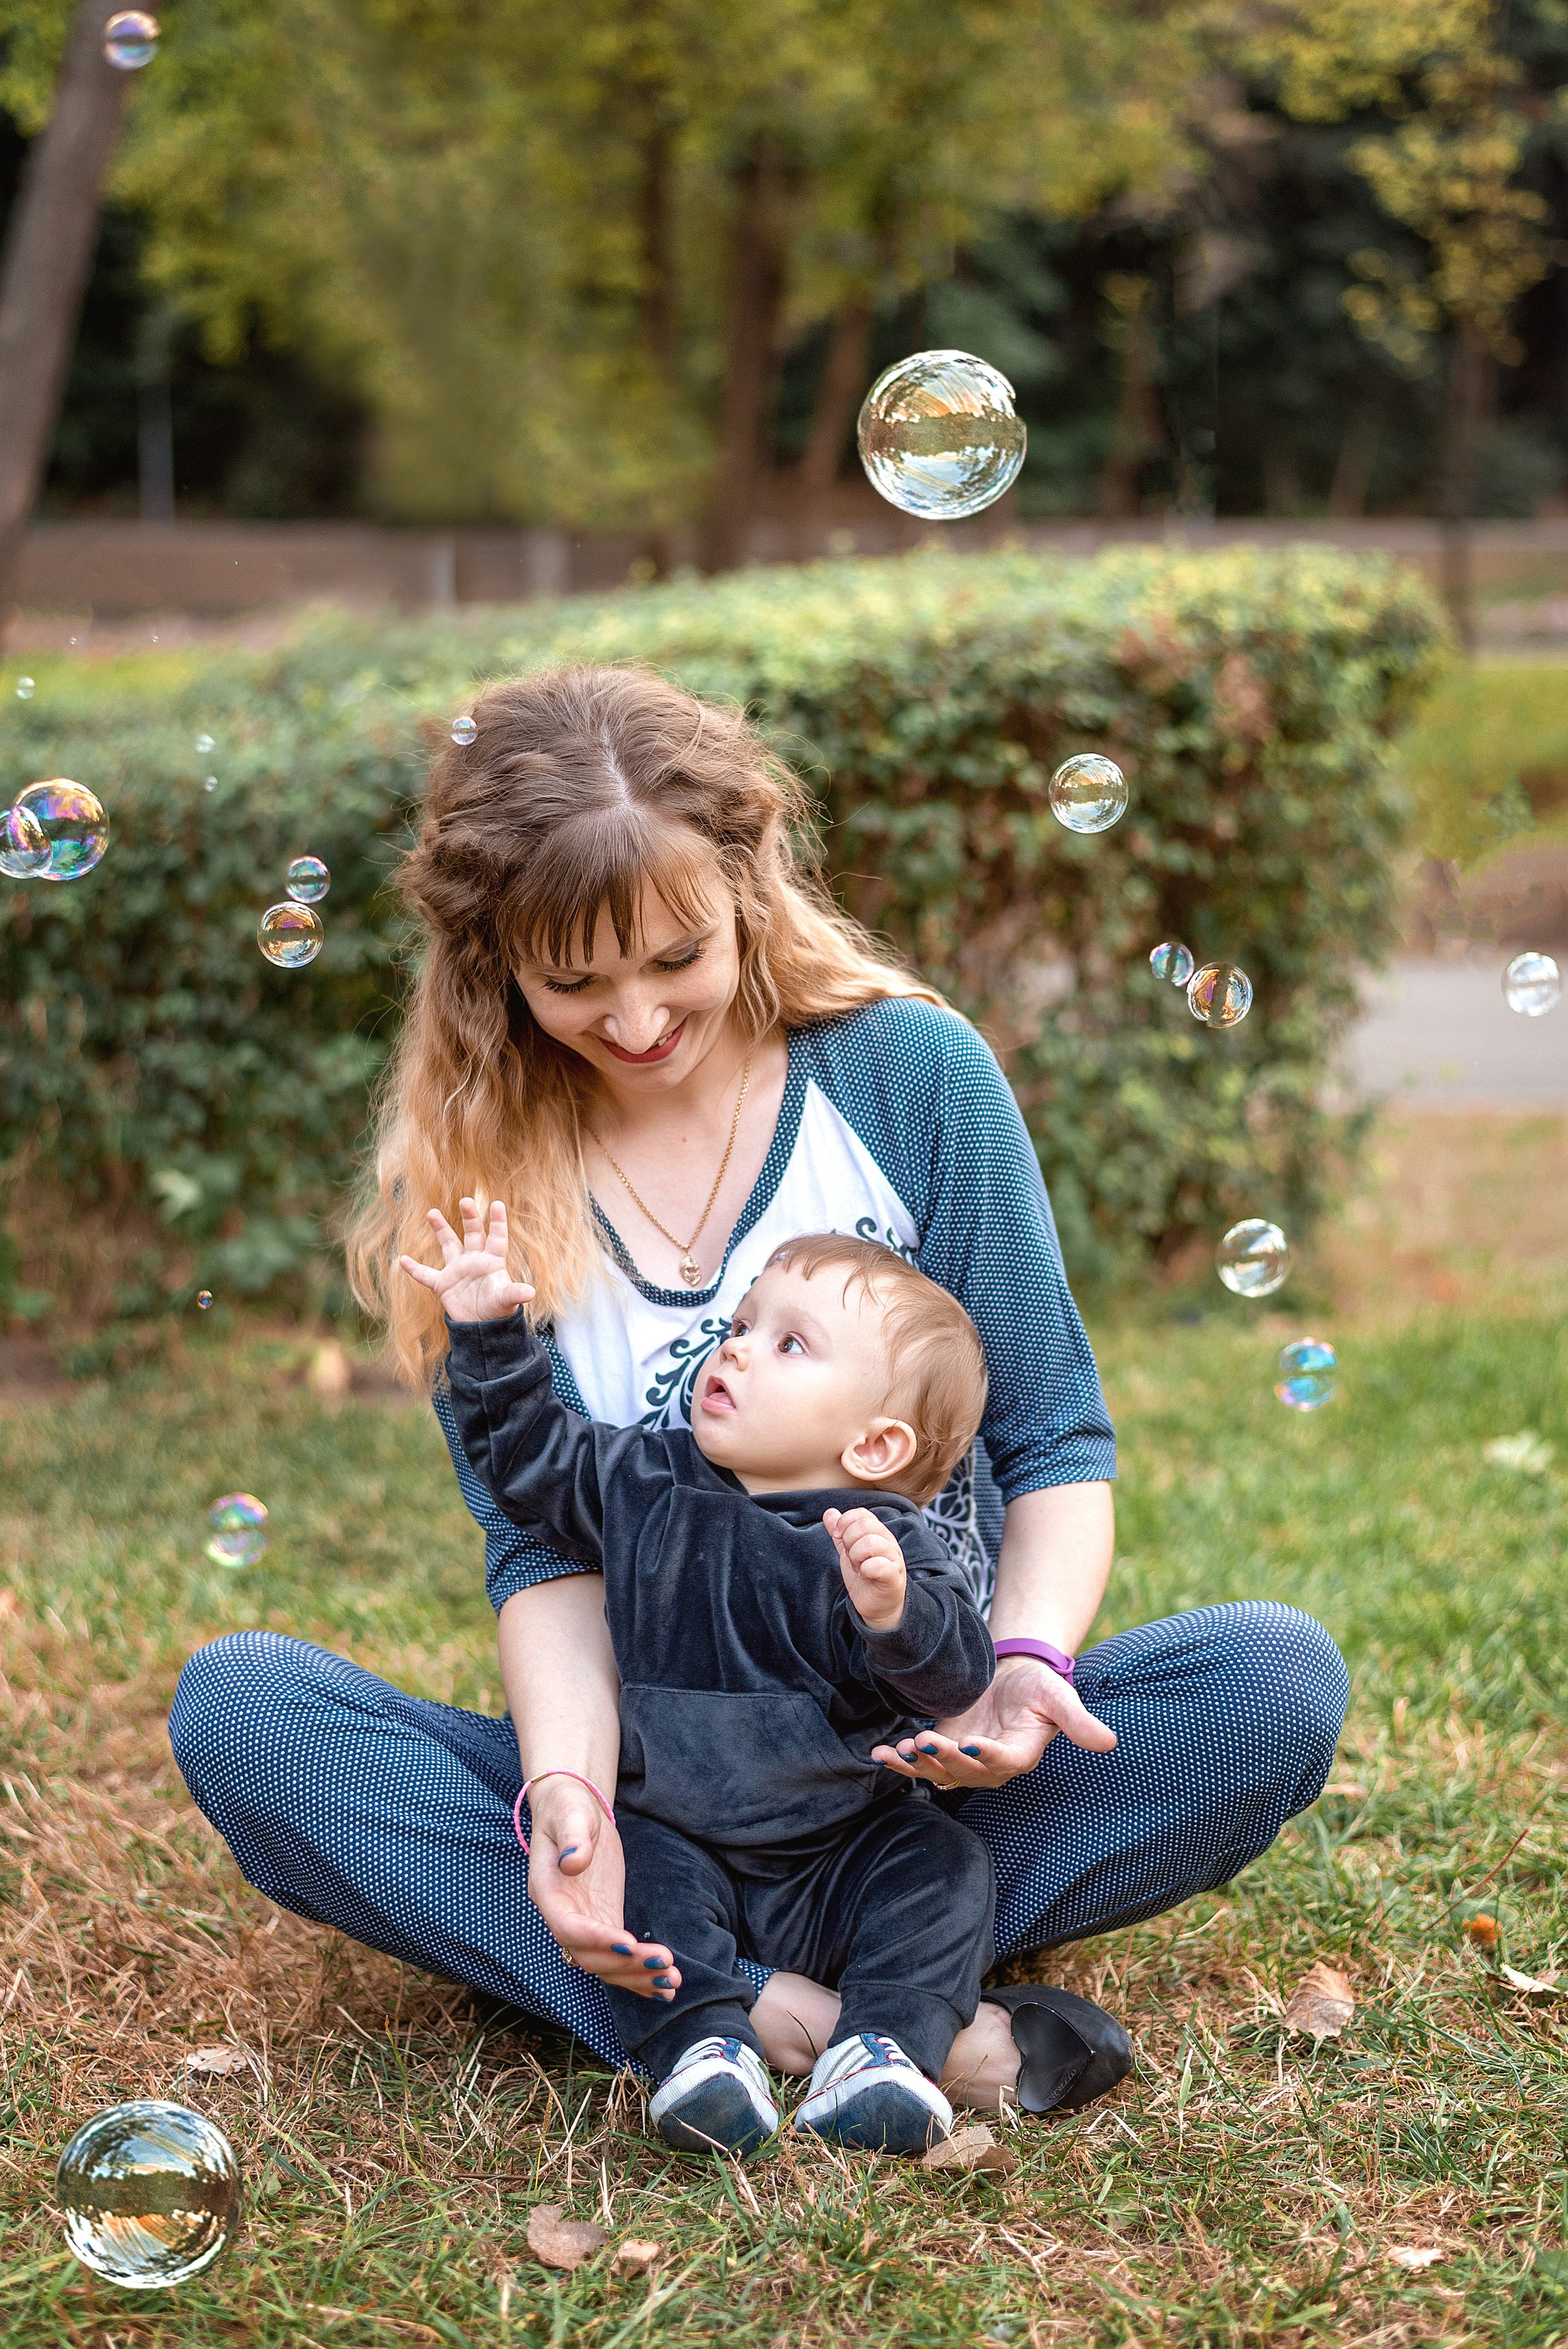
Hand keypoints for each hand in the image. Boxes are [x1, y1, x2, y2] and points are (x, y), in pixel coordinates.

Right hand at [399, 1198, 535, 1323]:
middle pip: (473, 1234)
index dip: (497, 1222)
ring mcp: (458, 1270)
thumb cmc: (498, 1311)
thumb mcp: (506, 1301)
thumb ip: (515, 1293)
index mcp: (493, 1262)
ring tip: (432, 1212)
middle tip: (466, 1200)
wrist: (482, 1327)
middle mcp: (475, 1261)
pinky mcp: (444, 1284)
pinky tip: (402, 1259)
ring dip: (441, 1229)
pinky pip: (426, 1275)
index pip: (497, 1238)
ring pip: (449, 1244)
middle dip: (470, 1218)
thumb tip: (531, 1292)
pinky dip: (414, 1269)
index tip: (497, 1204)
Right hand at [522, 1776, 680, 2000]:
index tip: (629, 1943)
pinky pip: (618, 1957)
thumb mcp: (569, 1814)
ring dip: (637, 1976)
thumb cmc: (568, 1808)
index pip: (568, 1928)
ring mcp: (584, 1922)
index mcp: (548, 1893)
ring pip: (605, 1965)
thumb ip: (572, 1837)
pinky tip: (666, 1986)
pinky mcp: (603, 1921)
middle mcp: (563, 1916)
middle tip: (664, 1964)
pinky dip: (639, 1973)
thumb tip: (573, 1861)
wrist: (572, 1809)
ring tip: (672, 1980)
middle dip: (625, 1965)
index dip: (596, 1940)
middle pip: (589, 1956)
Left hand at [824, 1505, 905, 1630]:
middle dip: (849, 1541)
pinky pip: (879, 1564)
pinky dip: (866, 1569)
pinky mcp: (893, 1576)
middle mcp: (888, 1541)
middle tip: (851, 1558)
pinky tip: (865, 1575)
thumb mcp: (848, 1552)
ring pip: (870, 1543)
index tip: (839, 1538)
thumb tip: (829, 1512)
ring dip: (856, 1557)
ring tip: (858, 1567)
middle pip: (865, 1525)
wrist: (878, 1606)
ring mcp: (893, 1558)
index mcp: (878, 1532)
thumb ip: (840, 1533)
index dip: (845, 1523)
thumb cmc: (866, 1576)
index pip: (862, 1514)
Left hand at [871, 1654, 1115, 1789]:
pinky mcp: (943, 1748)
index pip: (1004, 1762)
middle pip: (965, 1771)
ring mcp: (964, 1760)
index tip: (971, 1744)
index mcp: (1020, 1753)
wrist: (1011, 1674)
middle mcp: (990, 1765)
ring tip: (894, 1752)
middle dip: (943, 1758)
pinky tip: (881, 1753)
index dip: (987, 1757)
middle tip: (924, 1740)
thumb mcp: (1058, 1696)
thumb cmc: (1037, 1685)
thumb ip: (1078, 1721)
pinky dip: (901, 1760)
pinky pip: (921, 1762)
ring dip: (916, 1764)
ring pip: (939, 1772)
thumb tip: (1110, 1742)